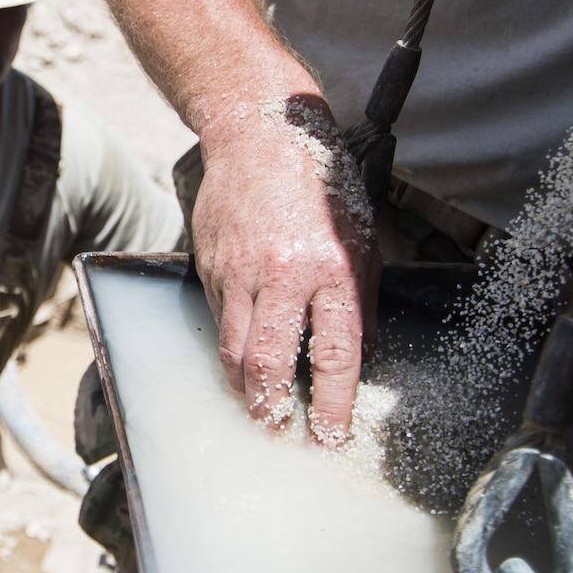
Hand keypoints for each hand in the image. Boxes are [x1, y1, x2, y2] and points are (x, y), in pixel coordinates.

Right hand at [193, 94, 378, 442]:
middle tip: (277, 431)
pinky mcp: (211, 266)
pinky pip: (221, 321)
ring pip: (236, 351)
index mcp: (331, 269)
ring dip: (247, 387)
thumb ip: (360, 302)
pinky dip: (233, 344)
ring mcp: (240, 271)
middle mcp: (283, 274)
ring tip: (259, 404)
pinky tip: (245, 352)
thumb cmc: (319, 185)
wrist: (261, 134)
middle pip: (270, 364)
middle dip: (273, 409)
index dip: (331, 406)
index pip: (334, 356)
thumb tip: (361, 357)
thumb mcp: (361, 242)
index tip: (329, 437)